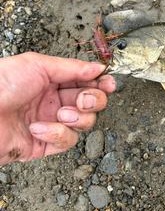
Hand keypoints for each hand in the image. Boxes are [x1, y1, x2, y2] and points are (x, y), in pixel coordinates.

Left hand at [0, 52, 115, 164]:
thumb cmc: (1, 84)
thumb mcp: (37, 65)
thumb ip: (71, 67)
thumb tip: (97, 68)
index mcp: (51, 80)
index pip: (85, 82)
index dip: (100, 83)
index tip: (108, 83)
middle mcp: (53, 101)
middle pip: (91, 103)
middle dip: (93, 100)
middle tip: (84, 99)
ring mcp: (50, 123)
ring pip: (84, 123)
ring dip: (76, 118)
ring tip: (60, 113)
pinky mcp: (44, 145)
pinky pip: (66, 142)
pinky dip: (57, 134)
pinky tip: (39, 128)